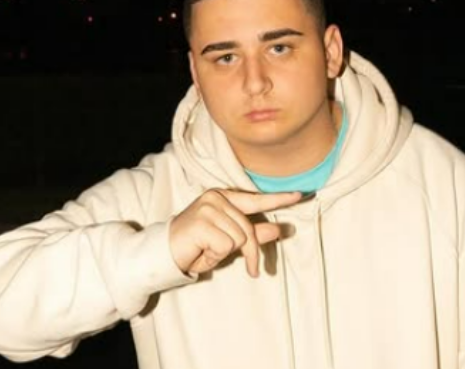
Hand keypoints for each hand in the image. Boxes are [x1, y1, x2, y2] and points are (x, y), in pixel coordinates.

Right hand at [169, 189, 302, 276]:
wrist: (164, 253)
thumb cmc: (196, 246)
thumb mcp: (228, 241)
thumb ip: (251, 234)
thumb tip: (276, 229)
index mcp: (223, 198)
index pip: (255, 199)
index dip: (278, 199)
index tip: (300, 195)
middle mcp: (216, 198)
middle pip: (249, 229)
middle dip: (249, 252)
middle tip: (251, 269)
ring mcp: (208, 208)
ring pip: (239, 238)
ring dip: (225, 253)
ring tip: (207, 251)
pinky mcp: (202, 222)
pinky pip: (226, 245)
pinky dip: (215, 255)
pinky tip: (201, 251)